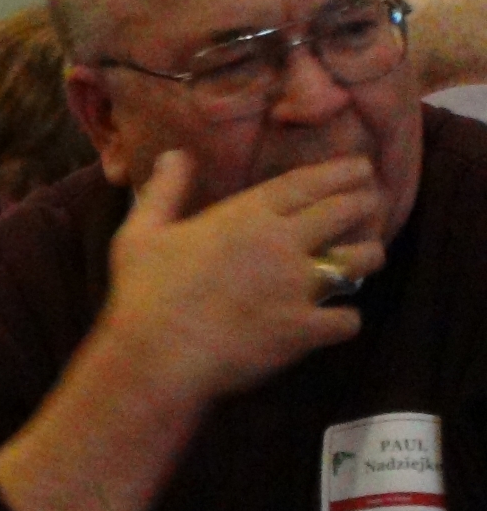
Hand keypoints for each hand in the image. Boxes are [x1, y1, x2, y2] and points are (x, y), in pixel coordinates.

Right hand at [100, 151, 384, 402]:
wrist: (156, 356)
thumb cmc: (144, 293)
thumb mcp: (140, 233)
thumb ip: (164, 191)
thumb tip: (175, 154)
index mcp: (245, 216)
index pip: (307, 183)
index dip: (340, 171)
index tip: (361, 166)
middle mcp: (281, 244)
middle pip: (345, 212)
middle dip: (365, 204)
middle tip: (371, 204)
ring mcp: (297, 287)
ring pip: (360, 261)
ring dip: (367, 257)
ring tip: (365, 258)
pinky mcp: (303, 329)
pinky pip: (347, 321)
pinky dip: (345, 320)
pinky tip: (337, 320)